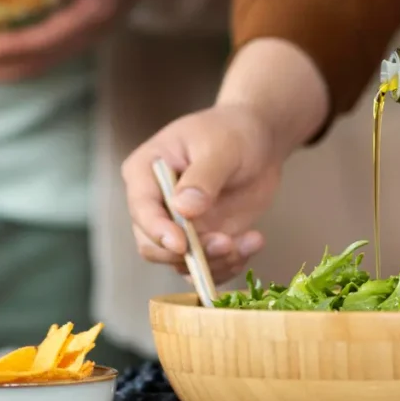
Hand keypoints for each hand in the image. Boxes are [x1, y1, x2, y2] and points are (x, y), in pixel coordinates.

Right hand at [123, 39, 330, 281]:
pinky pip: (206, 268)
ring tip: (250, 240)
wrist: (258, 141)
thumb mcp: (220, 147)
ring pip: (181, 263)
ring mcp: (177, 226)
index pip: (141, 208)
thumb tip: (183, 209)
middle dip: (188, 254)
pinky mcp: (200, 241)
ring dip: (215, 262)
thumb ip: (203, 178)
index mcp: (145, 172)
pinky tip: (253, 242)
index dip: (157, 231)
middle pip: (153, 245)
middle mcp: (154, 204)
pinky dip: (229, 265)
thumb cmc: (233, 132)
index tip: (182, 244)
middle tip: (226, 243)